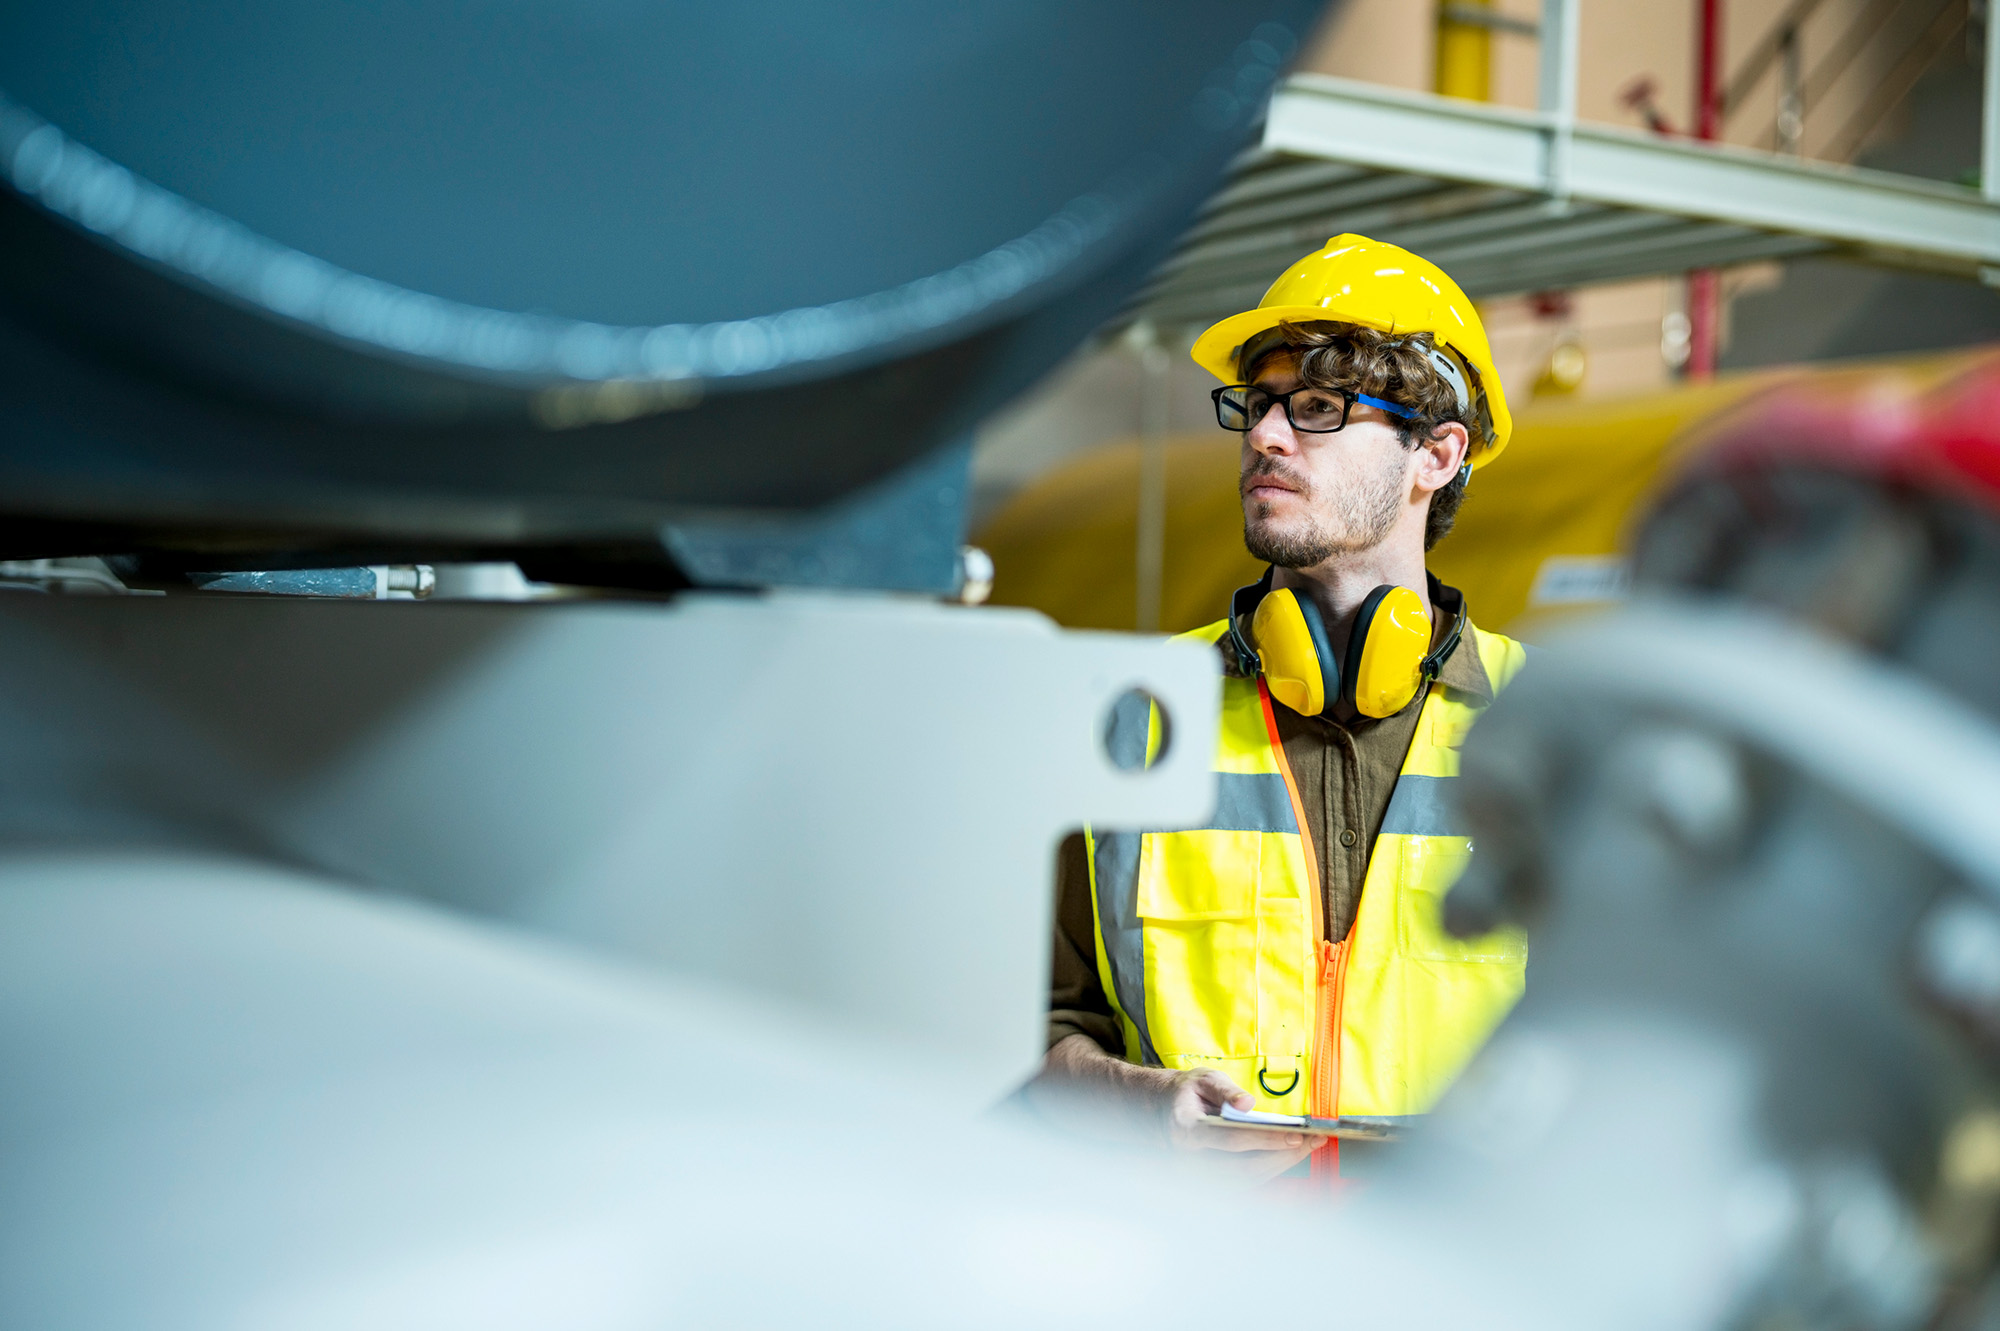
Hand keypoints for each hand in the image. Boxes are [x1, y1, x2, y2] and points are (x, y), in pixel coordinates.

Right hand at [1033, 1038, 1312, 1178]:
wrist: (1152, 1115)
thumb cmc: (1181, 1095)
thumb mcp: (1198, 1079)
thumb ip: (1223, 1090)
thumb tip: (1249, 1104)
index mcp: (1187, 1132)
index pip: (1232, 1140)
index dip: (1267, 1141)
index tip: (1297, 1137)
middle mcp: (1191, 1162)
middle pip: (1247, 1167)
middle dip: (1284, 1156)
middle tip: (1315, 1141)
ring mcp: (1199, 1178)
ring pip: (1248, 1180)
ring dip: (1282, 1165)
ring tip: (1310, 1146)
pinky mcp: (1208, 1185)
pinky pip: (1244, 1183)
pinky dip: (1270, 1170)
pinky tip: (1290, 1155)